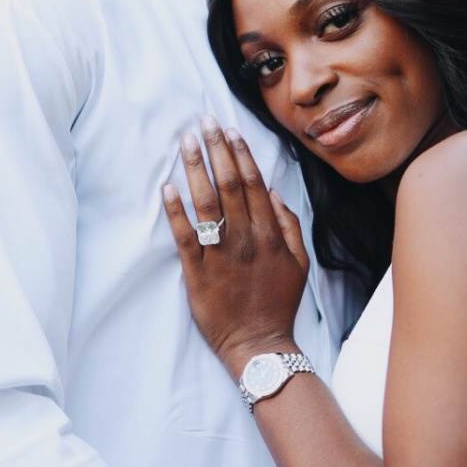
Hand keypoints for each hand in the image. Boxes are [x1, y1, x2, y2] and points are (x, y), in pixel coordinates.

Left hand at [162, 117, 309, 376]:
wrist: (260, 344)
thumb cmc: (278, 303)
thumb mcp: (299, 263)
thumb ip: (290, 225)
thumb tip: (275, 191)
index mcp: (269, 233)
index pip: (253, 183)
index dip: (240, 153)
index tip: (229, 130)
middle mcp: (246, 238)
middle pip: (229, 184)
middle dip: (216, 149)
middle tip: (203, 122)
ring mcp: (221, 255)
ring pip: (207, 203)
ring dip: (196, 168)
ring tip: (186, 142)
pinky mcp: (198, 273)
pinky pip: (185, 237)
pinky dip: (176, 211)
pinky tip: (167, 188)